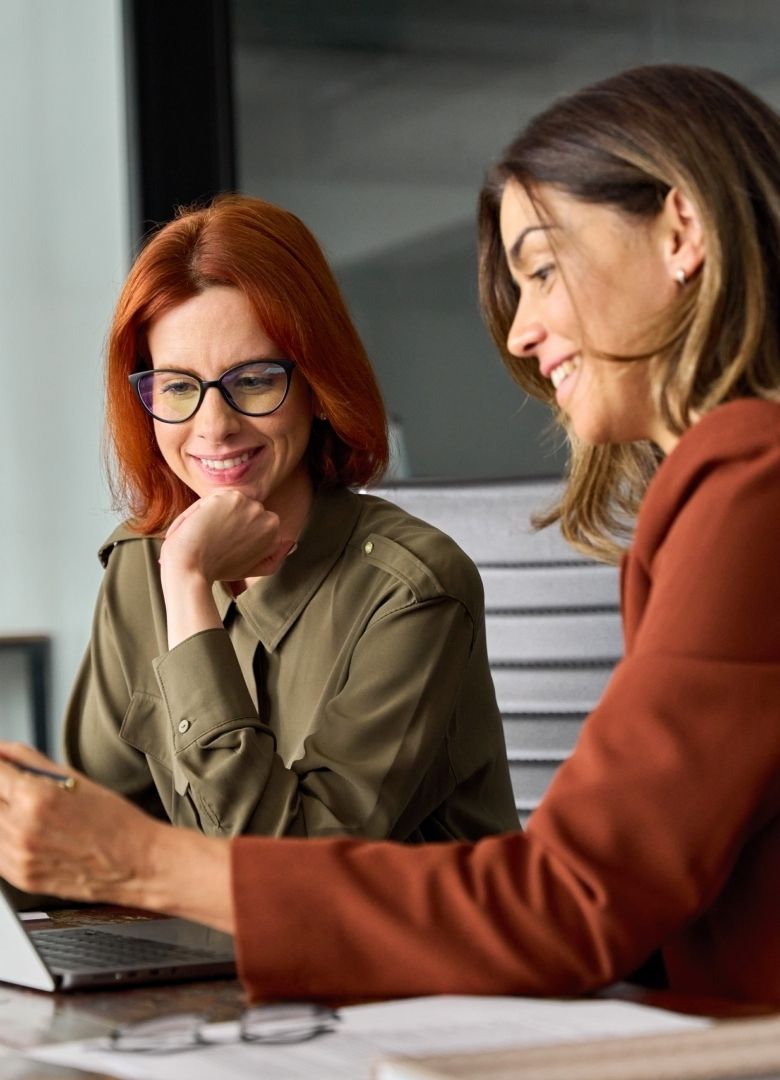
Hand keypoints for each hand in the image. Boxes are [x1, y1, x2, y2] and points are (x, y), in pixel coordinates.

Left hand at [0, 742, 158, 902]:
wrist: (136, 862)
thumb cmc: (113, 819)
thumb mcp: (74, 778)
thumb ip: (28, 760)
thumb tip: (1, 750)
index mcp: (35, 798)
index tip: (2, 765)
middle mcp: (21, 829)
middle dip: (1, 789)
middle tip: (21, 790)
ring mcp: (19, 857)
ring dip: (2, 814)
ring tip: (31, 813)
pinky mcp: (21, 878)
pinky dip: (5, 838)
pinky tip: (28, 833)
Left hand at [161, 490, 291, 584]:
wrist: (191, 567)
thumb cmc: (216, 569)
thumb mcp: (251, 569)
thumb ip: (274, 558)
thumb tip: (291, 543)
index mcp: (274, 532)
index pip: (253, 520)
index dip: (236, 531)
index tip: (225, 546)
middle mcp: (268, 517)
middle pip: (243, 509)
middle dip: (229, 520)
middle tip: (216, 541)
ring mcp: (252, 506)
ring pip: (229, 502)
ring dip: (217, 513)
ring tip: (209, 534)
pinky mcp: (233, 497)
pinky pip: (216, 496)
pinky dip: (205, 508)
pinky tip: (202, 525)